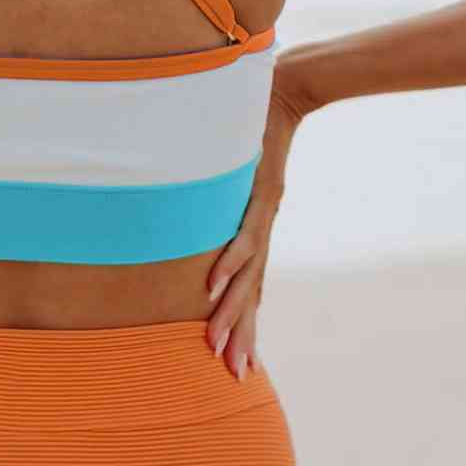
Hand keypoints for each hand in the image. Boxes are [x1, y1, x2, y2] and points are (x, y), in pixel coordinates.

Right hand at [204, 54, 314, 378]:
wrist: (286, 90)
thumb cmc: (251, 129)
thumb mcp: (229, 172)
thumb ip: (210, 193)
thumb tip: (179, 205)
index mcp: (253, 231)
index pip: (248, 288)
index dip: (243, 325)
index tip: (238, 362)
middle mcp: (259, 230)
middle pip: (249, 295)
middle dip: (240, 336)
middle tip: (234, 375)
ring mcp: (259, 213)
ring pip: (244, 275)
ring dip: (230, 312)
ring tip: (219, 347)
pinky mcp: (256, 192)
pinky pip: (239, 233)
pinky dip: (228, 261)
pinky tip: (213, 287)